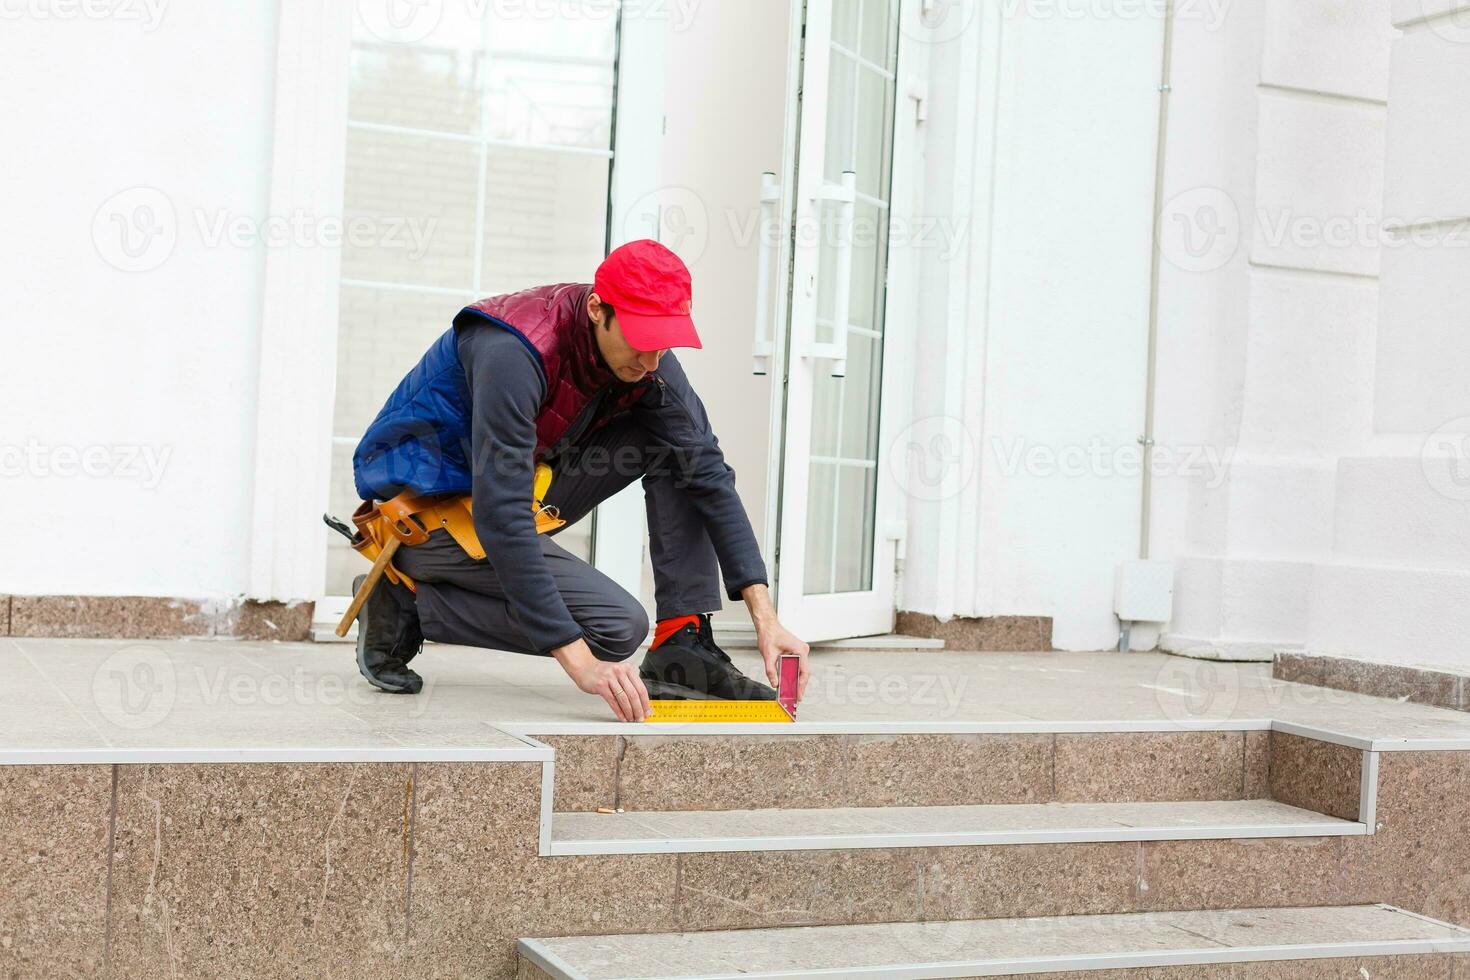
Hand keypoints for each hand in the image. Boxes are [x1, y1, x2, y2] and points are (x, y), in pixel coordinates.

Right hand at [553, 637, 651, 721]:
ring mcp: (610, 678)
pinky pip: (613, 702)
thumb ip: (629, 684)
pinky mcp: (601, 686)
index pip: (641, 688)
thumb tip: (640, 702)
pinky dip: (619, 712)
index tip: (647, 711)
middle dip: (639, 709)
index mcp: (628, 668)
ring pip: (624, 699)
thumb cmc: (602, 672)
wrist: (584, 666)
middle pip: (634, 694)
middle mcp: (620, 672)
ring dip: (629, 712)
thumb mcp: (619, 673)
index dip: (645, 702)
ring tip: (632, 719)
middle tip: (640, 718)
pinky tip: (622, 717)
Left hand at [740, 583, 810, 700]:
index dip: (801, 686)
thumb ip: (771, 671)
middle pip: (803, 672)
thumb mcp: (768, 655)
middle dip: (799, 685)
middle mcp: (802, 650)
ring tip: (792, 692)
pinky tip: (789, 682)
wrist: (767, 625)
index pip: (804, 672)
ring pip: (800, 669)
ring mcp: (800, 650)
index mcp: (799, 650)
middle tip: (796, 697)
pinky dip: (793, 674)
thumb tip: (775, 683)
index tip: (799, 695)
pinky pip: (796, 665)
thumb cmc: (770, 635)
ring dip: (796, 680)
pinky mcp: (796, 651)